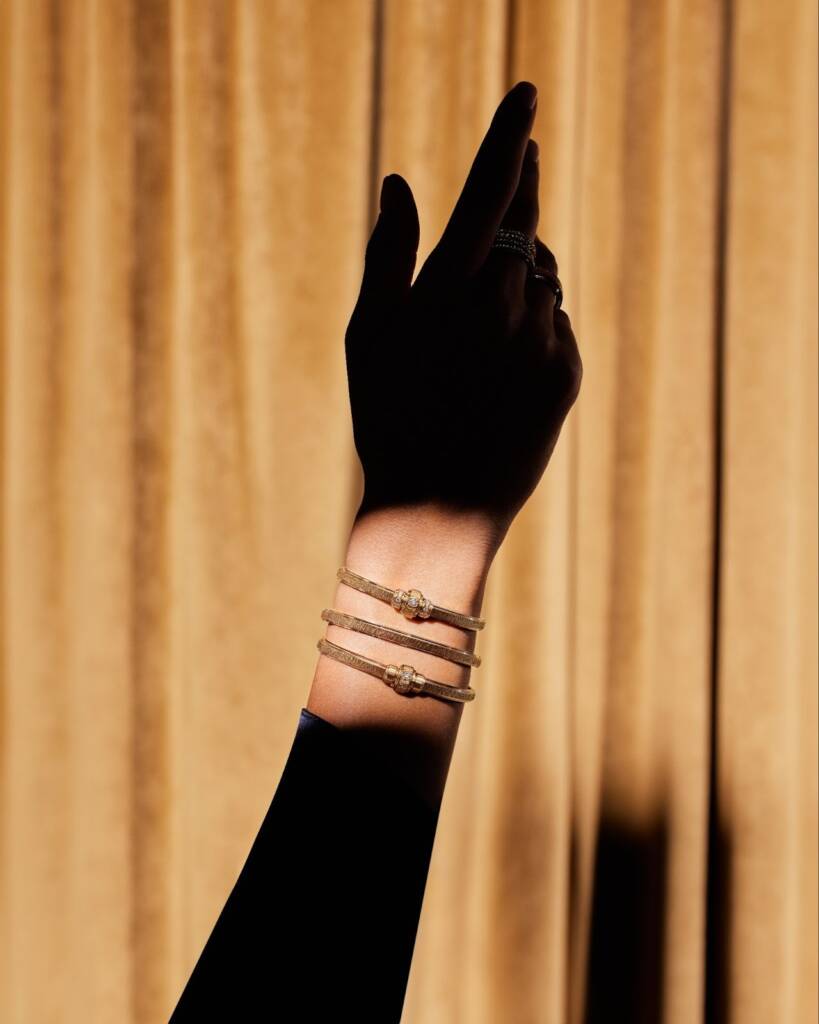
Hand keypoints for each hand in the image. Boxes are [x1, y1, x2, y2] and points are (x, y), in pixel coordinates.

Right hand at [344, 80, 581, 550]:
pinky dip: (535, 326)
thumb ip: (388, 253)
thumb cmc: (388, 420)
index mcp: (446, 287)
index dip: (508, 136)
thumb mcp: (368, 336)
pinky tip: (502, 367)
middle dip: (521, 194)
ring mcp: (540, 338)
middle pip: (524, 225)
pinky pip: (557, 323)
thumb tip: (400, 182)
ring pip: (543, 276)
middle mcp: (501, 303)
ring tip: (482, 326)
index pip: (488, 189)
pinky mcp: (567, 373)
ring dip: (520, 275)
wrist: (436, 509)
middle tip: (522, 166)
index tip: (527, 94)